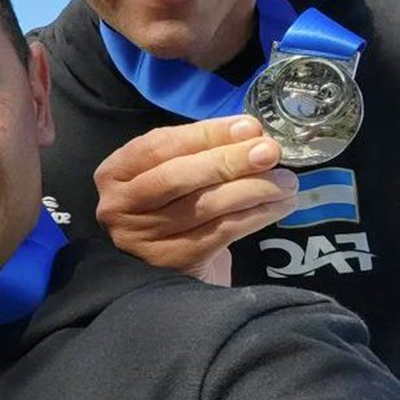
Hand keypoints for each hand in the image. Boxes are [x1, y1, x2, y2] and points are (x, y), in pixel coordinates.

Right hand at [92, 116, 298, 283]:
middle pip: (180, 176)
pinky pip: (222, 231)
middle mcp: (120, 206)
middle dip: (230, 160)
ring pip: (205, 205)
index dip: (207, 133)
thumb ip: (197, 153)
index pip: (160, 146)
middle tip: (270, 151)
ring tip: (285, 180)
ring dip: (252, 189)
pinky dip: (256, 215)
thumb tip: (249, 132)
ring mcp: (143, 237)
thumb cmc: (167, 209)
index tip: (248, 127)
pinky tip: (279, 205)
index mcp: (114, 173)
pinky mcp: (173, 261)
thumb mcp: (167, 174)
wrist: (161, 273)